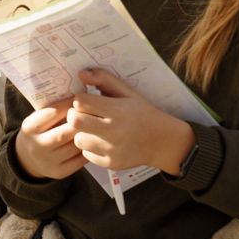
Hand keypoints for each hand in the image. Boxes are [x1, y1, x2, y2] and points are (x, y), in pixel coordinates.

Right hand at [13, 100, 86, 179]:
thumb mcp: (36, 119)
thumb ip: (51, 110)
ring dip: (87, 136)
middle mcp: (37, 145)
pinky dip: (88, 149)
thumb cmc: (38, 132)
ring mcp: (48, 161)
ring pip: (75, 147)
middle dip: (81, 122)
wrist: (27, 159)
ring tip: (96, 127)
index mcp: (29, 128)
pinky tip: (92, 142)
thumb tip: (76, 95)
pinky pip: (80, 160)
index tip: (80, 99)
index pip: (52, 113)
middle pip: (65, 132)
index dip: (69, 105)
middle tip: (93, 114)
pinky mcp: (59, 172)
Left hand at [68, 68, 195, 174]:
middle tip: (84, 115)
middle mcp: (115, 131)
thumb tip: (81, 74)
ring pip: (78, 140)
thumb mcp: (127, 92)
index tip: (88, 102)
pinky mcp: (112, 164)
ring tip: (94, 130)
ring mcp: (114, 150)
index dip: (80, 101)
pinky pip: (87, 155)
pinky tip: (103, 142)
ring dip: (82, 134)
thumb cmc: (141, 113)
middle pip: (75, 122)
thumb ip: (104, 79)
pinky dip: (91, 148)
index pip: (80, 103)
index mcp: (118, 110)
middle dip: (75, 116)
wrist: (163, 141)